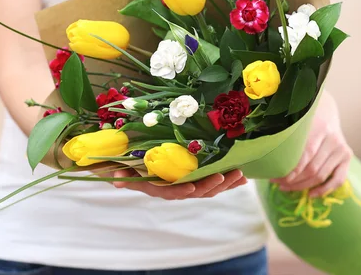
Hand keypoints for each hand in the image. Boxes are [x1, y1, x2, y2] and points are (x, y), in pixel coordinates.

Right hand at [112, 169, 246, 199]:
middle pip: (197, 192)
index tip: (193, 186)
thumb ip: (123, 175)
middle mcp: (177, 190)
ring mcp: (189, 186)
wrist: (137, 169)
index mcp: (161, 188)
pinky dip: (229, 181)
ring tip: (240, 176)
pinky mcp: (199, 180)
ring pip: (209, 189)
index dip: (183, 190)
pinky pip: (215, 183)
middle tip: (226, 175)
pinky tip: (243, 178)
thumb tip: (116, 179)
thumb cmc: (131, 168)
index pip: (173, 193)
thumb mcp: (126, 170)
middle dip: (212, 185)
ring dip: (226, 183)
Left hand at [272, 92, 352, 197]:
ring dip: (302, 186)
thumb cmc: (303, 117)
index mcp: (319, 127)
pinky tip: (311, 195)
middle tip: (276, 182)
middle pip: (312, 168)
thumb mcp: (295, 121)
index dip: (289, 170)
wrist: (325, 110)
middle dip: (292, 180)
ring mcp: (342, 149)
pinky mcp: (347, 156)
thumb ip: (285, 137)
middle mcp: (333, 139)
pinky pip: (338, 179)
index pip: (304, 156)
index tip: (274, 177)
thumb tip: (265, 158)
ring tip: (285, 187)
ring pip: (321, 175)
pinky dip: (324, 190)